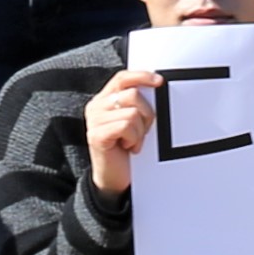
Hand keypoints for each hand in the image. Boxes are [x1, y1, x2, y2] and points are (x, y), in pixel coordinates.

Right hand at [82, 69, 161, 194]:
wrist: (114, 178)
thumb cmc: (126, 149)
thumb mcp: (132, 121)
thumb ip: (136, 103)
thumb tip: (156, 85)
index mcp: (104, 99)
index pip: (122, 78)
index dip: (141, 76)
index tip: (159, 82)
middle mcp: (96, 107)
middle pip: (133, 95)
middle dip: (146, 114)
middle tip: (143, 131)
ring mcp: (94, 121)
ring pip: (132, 113)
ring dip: (140, 131)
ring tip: (133, 142)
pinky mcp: (96, 136)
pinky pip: (125, 126)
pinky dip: (134, 139)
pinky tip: (129, 147)